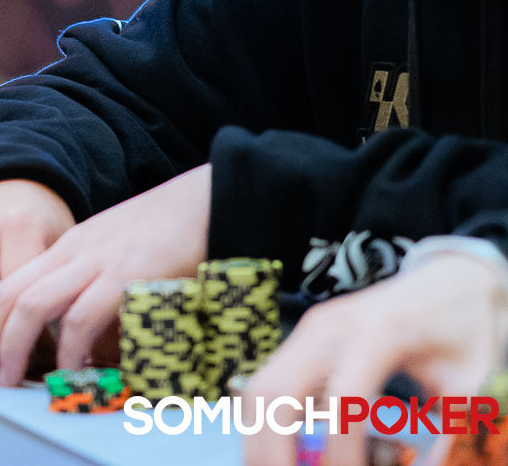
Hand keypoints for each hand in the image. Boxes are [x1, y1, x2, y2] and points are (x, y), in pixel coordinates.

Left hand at [0, 166, 209, 385]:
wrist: (205, 201)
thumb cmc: (165, 232)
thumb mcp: (111, 252)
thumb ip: (89, 283)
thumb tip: (74, 334)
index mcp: (65, 248)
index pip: (6, 285)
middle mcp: (71, 254)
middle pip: (7, 296)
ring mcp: (96, 264)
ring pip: (32, 305)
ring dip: (13, 346)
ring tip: (10, 379)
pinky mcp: (125, 278)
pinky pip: (83, 316)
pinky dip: (70, 348)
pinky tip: (68, 369)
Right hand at [242, 253, 507, 465]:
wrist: (451, 277)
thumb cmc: (463, 329)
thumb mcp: (468, 383)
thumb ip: (441, 432)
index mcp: (377, 334)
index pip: (343, 399)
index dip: (341, 452)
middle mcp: (330, 327)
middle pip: (275, 391)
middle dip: (271, 449)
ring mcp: (310, 328)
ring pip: (259, 386)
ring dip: (257, 436)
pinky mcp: (304, 335)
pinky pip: (267, 380)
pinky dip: (264, 420)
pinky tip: (277, 449)